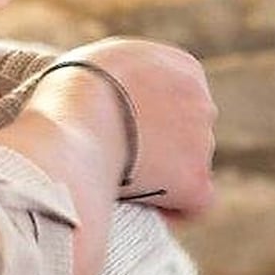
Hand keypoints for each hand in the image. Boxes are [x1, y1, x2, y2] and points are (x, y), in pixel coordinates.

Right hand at [50, 38, 217, 219]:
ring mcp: (203, 143)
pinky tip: (146, 212)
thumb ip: (127, 77)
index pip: (179, 99)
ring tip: (120, 182)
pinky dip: (175, 211)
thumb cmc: (71, 90)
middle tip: (118, 160)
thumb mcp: (103, 62)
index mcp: (183, 68)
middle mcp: (202, 102)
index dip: (151, 120)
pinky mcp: (196, 182)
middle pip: (188, 134)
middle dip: (160, 148)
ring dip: (163, 177)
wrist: (76, 118)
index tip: (122, 133)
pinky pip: (195, 206)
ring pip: (189, 169)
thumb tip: (117, 97)